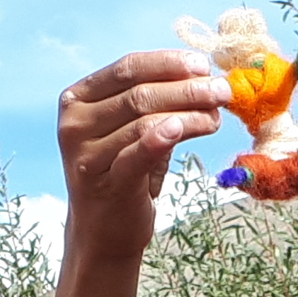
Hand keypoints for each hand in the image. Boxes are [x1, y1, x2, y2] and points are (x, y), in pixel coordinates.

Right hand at [59, 50, 223, 263]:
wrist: (103, 233)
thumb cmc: (123, 176)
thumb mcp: (133, 132)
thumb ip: (156, 104)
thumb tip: (204, 78)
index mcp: (78, 99)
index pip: (128, 68)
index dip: (169, 63)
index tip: (204, 65)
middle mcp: (75, 123)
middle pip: (139, 93)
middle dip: (187, 89)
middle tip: (222, 91)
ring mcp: (85, 154)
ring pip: (143, 120)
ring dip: (188, 114)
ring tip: (216, 117)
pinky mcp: (103, 183)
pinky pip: (136, 154)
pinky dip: (162, 137)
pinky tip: (187, 126)